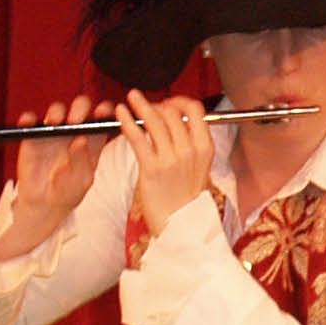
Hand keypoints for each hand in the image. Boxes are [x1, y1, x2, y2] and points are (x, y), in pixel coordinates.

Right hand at [12, 96, 104, 214]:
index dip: (105, 110)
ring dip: (56, 111)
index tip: (102, 113)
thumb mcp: (82, 179)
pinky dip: (28, 118)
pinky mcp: (34, 136)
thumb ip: (82, 160)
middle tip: (75, 121)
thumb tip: (80, 140)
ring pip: (56, 110)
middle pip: (80, 107)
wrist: (45, 203)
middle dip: (79, 108)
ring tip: (55, 123)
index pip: (102, 116)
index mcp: (93, 138)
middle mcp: (74, 130)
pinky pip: (30, 122)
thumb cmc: (69, 190)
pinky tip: (28, 122)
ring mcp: (54, 131)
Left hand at [116, 91, 215, 235]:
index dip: (178, 100)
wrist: (180, 226)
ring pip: (155, 120)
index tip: (168, 102)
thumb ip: (190, 142)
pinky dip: (127, 121)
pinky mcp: (152, 169)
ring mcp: (171, 159)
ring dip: (140, 104)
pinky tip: (121, 113)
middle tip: (145, 105)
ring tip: (130, 98)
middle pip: (172, 112)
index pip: (195, 109)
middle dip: (156, 104)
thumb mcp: (200, 166)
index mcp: (205, 147)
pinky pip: (137, 138)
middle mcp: (190, 150)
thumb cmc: (186, 198)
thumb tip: (177, 121)